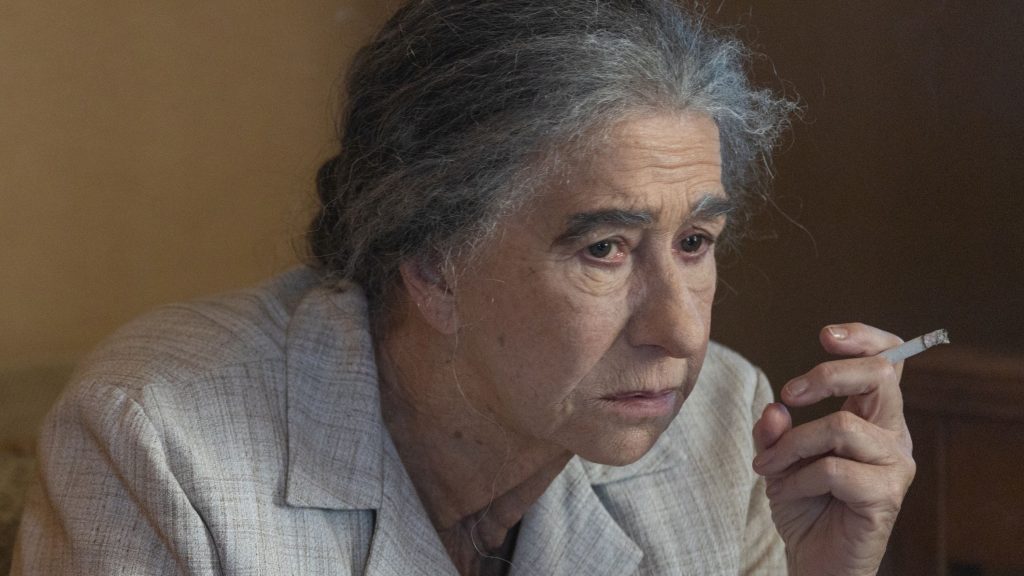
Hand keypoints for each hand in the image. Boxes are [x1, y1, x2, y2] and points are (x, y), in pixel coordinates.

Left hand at [752, 323, 915, 575]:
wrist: (816, 560)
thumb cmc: (805, 504)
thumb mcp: (779, 458)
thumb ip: (775, 430)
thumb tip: (775, 407)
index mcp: (873, 417)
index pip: (888, 361)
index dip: (864, 338)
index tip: (825, 335)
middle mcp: (892, 435)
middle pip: (879, 376)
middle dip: (826, 375)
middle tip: (788, 393)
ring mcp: (894, 465)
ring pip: (842, 426)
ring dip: (793, 444)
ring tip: (769, 465)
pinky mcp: (885, 496)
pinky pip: (834, 470)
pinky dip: (797, 479)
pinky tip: (785, 493)